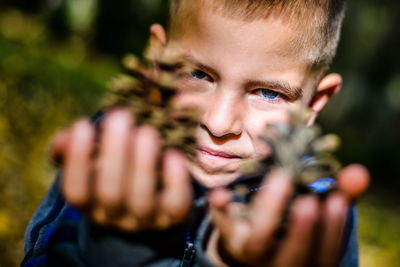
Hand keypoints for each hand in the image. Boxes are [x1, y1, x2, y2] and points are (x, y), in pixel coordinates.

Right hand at [49, 109, 192, 230]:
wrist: (152, 202)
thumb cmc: (115, 173)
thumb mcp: (93, 162)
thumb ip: (75, 149)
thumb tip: (65, 137)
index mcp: (90, 204)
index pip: (76, 191)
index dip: (77, 159)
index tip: (83, 124)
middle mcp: (115, 216)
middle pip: (110, 193)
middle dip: (115, 152)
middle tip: (121, 115)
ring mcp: (146, 219)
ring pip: (141, 200)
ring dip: (143, 164)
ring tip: (147, 131)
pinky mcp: (174, 216)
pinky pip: (176, 204)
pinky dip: (175, 180)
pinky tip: (173, 154)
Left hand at [207, 165, 368, 266]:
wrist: (258, 243)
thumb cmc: (295, 225)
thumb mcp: (319, 214)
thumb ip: (340, 195)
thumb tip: (358, 173)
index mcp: (306, 260)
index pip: (324, 255)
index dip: (333, 229)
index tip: (337, 201)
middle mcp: (280, 262)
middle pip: (291, 255)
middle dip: (302, 229)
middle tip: (308, 200)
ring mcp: (252, 252)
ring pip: (258, 242)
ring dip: (269, 212)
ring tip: (280, 179)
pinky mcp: (230, 236)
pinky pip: (224, 226)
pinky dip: (221, 210)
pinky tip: (220, 193)